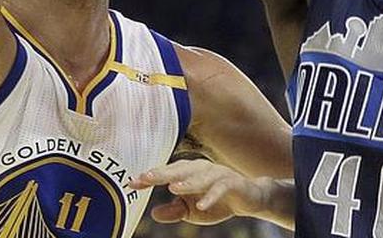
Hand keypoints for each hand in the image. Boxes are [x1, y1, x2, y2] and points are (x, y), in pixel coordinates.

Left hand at [130, 160, 270, 225]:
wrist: (249, 199)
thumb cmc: (217, 202)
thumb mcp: (192, 211)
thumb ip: (174, 210)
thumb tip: (153, 213)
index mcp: (188, 173)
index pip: (166, 174)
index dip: (150, 178)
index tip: (132, 183)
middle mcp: (201, 169)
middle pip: (179, 170)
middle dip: (162, 173)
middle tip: (146, 177)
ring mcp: (218, 173)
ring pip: (200, 176)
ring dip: (187, 182)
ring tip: (173, 188)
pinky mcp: (232, 182)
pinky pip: (220, 188)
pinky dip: (211, 196)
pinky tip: (201, 205)